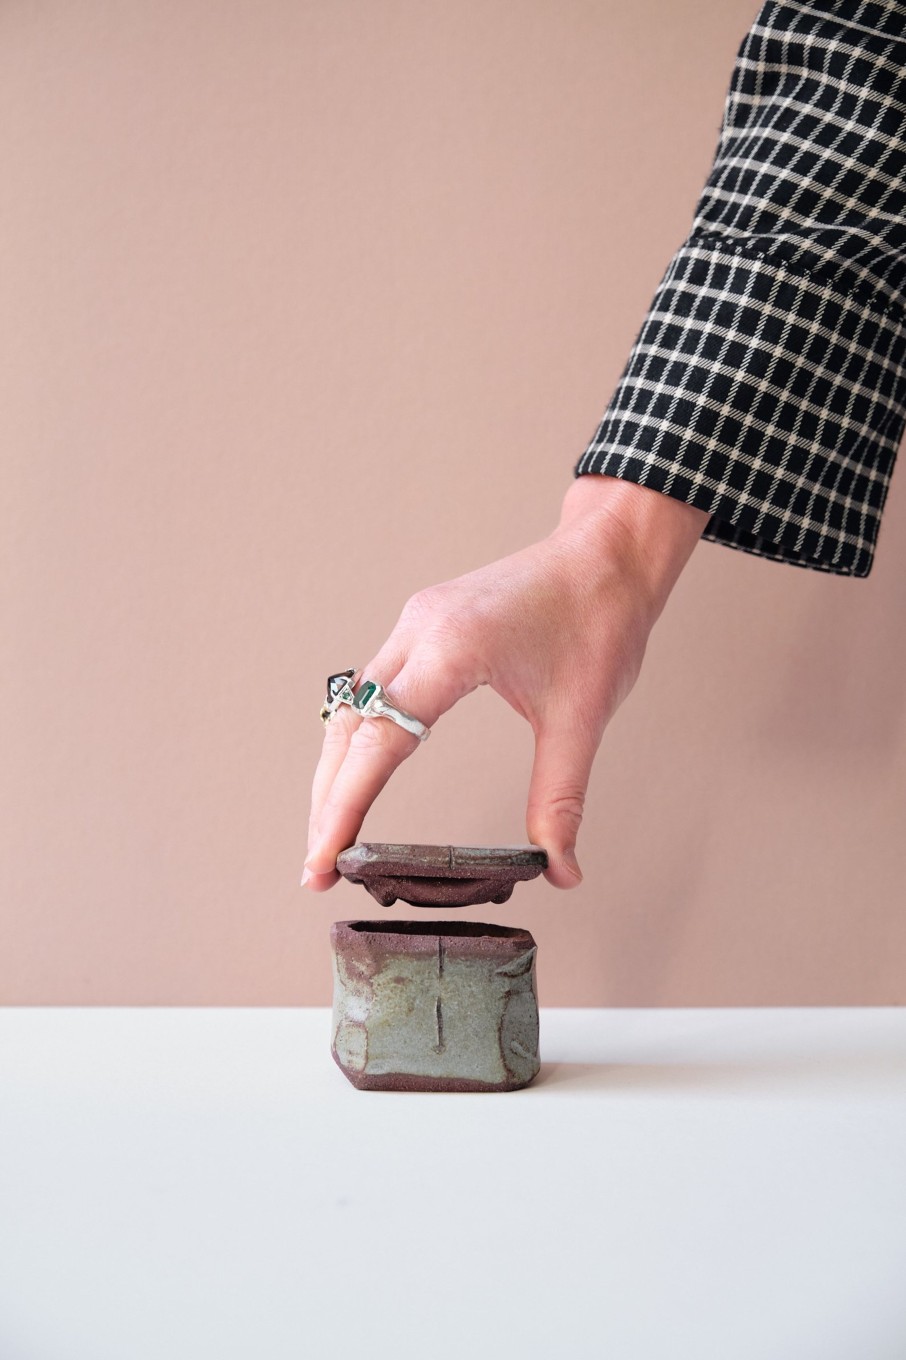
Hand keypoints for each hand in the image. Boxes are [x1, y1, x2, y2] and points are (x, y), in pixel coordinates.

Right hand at [303, 475, 707, 890]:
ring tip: (330, 837)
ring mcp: (416, 623)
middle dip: (327, 803)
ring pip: (352, 708)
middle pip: (348, 729)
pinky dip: (359, 739)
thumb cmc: (599, 618)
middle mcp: (419, 631)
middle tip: (318, 870)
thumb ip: (561, 798)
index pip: (379, 741)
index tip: (323, 861)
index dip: (345, 808)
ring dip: (336, 772)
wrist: (608, 551)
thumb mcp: (583, 718)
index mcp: (453, 649)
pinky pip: (371, 687)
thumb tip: (561, 870)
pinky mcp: (423, 624)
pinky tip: (358, 775)